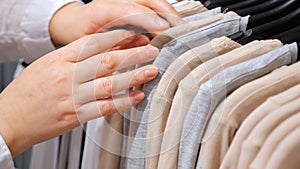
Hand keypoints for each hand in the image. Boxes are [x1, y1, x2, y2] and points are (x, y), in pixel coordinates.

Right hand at [0, 30, 158, 156]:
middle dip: (132, 55)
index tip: (134, 36)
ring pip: (109, 83)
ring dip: (133, 76)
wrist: (9, 118)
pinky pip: (104, 107)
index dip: (117, 38)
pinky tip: (137, 95)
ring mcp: (72, 96)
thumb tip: (103, 50)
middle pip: (106, 61)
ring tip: (150, 71)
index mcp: (59, 59)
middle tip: (150, 51)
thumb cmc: (27, 92)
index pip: (93, 43)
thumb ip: (74, 57)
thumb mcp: (48, 64)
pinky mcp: (76, 116)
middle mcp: (67, 76)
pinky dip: (123, 101)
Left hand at [49, 0, 183, 45]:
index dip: (149, 19)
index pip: (130, 9)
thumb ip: (113, 47)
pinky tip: (172, 25)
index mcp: (100, 10)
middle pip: (147, 0)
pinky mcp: (129, 3)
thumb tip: (142, 46)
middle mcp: (114, 0)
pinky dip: (164, 14)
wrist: (71, 22)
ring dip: (169, 13)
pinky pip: (150, 5)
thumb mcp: (89, 45)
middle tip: (181, 31)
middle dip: (167, 14)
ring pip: (152, 1)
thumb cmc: (78, 34)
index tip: (164, 31)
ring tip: (181, 28)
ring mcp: (123, 0)